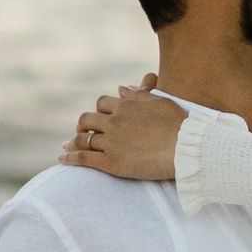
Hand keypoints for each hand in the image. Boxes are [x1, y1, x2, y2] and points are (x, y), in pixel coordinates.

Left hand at [62, 83, 187, 181]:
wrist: (189, 148)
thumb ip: (139, 94)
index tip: (99, 118)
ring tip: (68, 147)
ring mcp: (111, 142)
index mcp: (126, 105)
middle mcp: (115, 121)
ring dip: (74, 142)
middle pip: (88, 120)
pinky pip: (84, 158)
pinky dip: (70, 158)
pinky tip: (62, 159)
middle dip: (83, 126)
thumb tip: (120, 88)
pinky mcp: (111, 163)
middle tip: (81, 133)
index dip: (100, 111)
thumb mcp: (161, 102)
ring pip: (84, 140)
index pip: (103, 103)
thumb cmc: (181, 124)